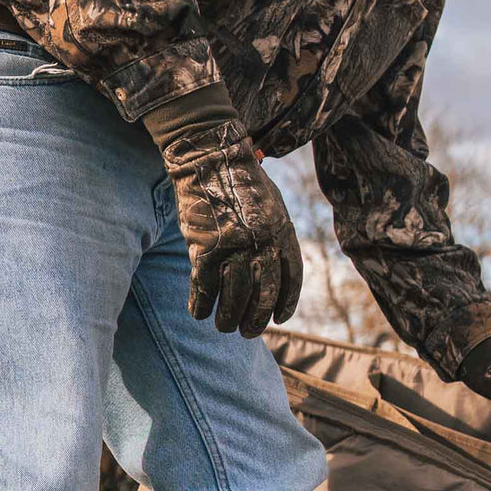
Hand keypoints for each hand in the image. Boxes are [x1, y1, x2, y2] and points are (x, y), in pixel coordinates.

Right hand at [160, 120, 302, 337]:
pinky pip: (204, 288)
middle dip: (256, 320)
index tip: (279, 319)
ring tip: (223, 327)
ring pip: (234, 298)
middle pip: (263, 295)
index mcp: (282, 232)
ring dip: (228, 319)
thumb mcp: (271, 204)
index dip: (285, 303)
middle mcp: (262, 243)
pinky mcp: (205, 249)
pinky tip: (199, 313)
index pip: (291, 278)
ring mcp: (233, 247)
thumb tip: (274, 268)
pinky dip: (200, 305)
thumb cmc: (240, 181)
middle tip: (247, 333)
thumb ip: (276, 234)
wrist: (210, 157)